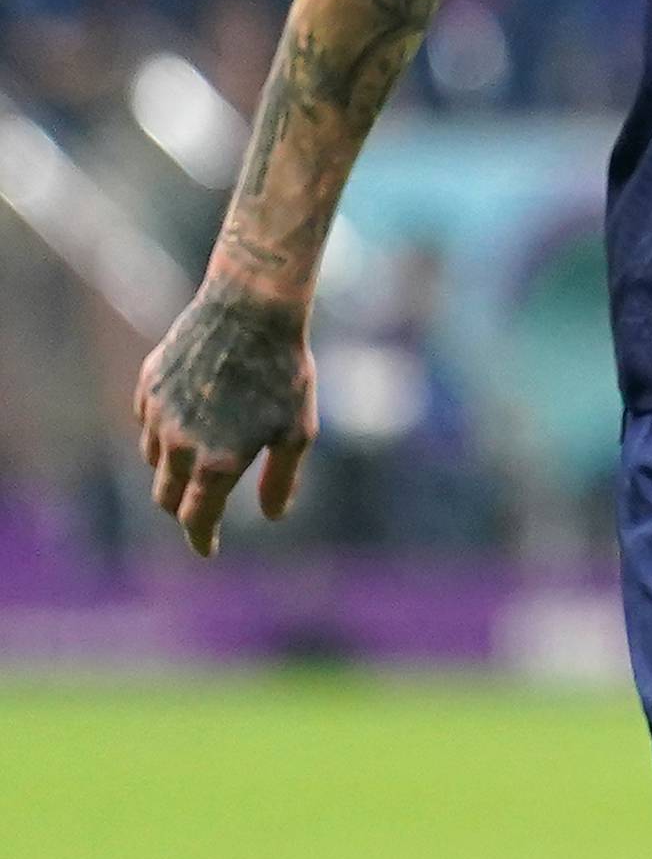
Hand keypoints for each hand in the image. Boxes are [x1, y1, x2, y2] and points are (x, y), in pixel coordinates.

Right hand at [135, 275, 316, 557]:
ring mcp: (157, 414)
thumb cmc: (284, 371)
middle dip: (181, 507)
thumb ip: (280, 478)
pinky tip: (191, 415)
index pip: (195, 518)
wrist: (252, 310)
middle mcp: (179, 444)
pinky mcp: (147, 386)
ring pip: (154, 459)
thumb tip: (272, 516)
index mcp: (216, 462)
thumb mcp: (297, 430)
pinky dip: (164, 429)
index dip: (201, 538)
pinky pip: (148, 422)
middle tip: (199, 509)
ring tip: (204, 452)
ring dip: (173, 467)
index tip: (207, 549)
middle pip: (165, 495)